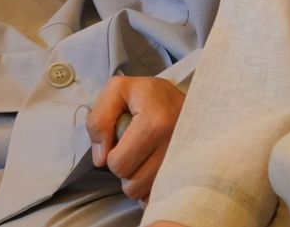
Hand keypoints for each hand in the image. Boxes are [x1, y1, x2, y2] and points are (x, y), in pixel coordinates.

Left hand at [88, 74, 185, 201]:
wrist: (190, 98)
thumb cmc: (148, 94)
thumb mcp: (117, 90)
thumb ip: (99, 120)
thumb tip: (100, 159)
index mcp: (155, 122)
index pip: (119, 163)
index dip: (112, 155)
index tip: (121, 140)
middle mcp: (173, 144)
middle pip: (132, 185)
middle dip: (125, 170)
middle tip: (133, 150)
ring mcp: (185, 162)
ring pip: (145, 195)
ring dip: (139, 180)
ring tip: (145, 157)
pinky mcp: (190, 174)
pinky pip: (161, 198)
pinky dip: (152, 189)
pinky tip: (154, 170)